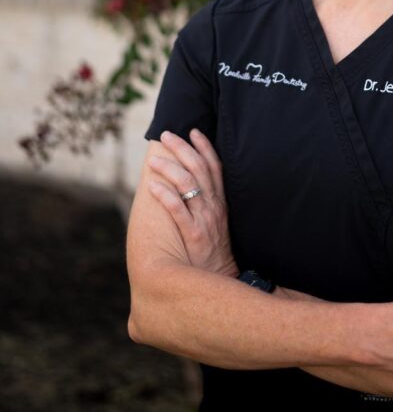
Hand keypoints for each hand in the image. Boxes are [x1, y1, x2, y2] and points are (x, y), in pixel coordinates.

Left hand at [148, 129, 239, 278]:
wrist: (219, 281)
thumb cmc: (214, 252)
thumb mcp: (218, 224)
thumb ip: (208, 204)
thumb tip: (192, 185)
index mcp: (221, 202)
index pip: (215, 167)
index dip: (205, 147)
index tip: (193, 131)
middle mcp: (214, 207)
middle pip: (199, 169)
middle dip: (182, 149)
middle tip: (166, 135)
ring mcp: (204, 220)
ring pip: (188, 185)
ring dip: (170, 168)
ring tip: (154, 160)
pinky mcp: (193, 235)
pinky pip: (178, 210)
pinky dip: (165, 195)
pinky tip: (152, 186)